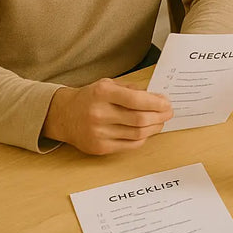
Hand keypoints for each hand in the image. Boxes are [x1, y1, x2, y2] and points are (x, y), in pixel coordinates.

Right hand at [41, 79, 173, 154]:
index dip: (157, 103)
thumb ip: (132, 90)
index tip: (167, 103)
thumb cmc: (90, 98)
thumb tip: (158, 98)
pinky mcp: (99, 147)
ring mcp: (98, 133)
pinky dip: (143, 138)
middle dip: (160, 116)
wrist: (63, 115)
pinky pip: (130, 145)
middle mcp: (98, 113)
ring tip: (160, 122)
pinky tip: (147, 131)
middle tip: (168, 113)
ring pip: (138, 134)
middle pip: (140, 119)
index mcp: (102, 93)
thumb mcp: (108, 85)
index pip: (137, 100)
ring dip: (155, 128)